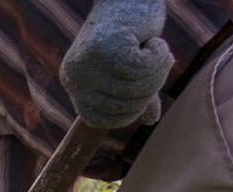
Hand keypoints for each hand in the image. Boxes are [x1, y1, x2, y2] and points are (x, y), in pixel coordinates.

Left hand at [61, 0, 173, 129]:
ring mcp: (89, 62)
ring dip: (158, 71)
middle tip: (156, 64)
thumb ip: (137, 93)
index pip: (96, 119)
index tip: (144, 95)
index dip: (125, 114)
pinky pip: (143, 70)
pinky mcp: (108, 47)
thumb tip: (150, 120)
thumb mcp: (130, 67)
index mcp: (73, 83)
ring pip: (135, 88)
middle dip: (149, 89)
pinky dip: (158, 58)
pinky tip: (155, 42)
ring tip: (156, 50)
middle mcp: (75, 76)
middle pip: (122, 106)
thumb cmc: (130, 29)